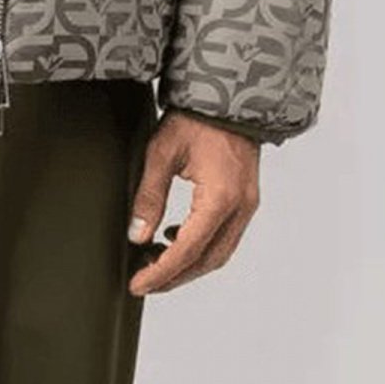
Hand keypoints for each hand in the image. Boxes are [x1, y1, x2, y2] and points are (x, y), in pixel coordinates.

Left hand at [126, 111, 259, 293]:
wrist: (228, 97)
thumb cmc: (195, 119)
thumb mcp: (162, 154)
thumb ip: (149, 198)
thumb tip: (137, 236)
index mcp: (220, 198)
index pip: (188, 250)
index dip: (161, 273)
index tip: (138, 285)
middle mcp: (240, 207)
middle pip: (207, 260)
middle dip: (174, 277)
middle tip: (144, 282)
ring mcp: (247, 205)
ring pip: (219, 253)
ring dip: (188, 264)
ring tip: (155, 263)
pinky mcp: (246, 200)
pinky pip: (225, 236)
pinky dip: (200, 247)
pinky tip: (173, 237)